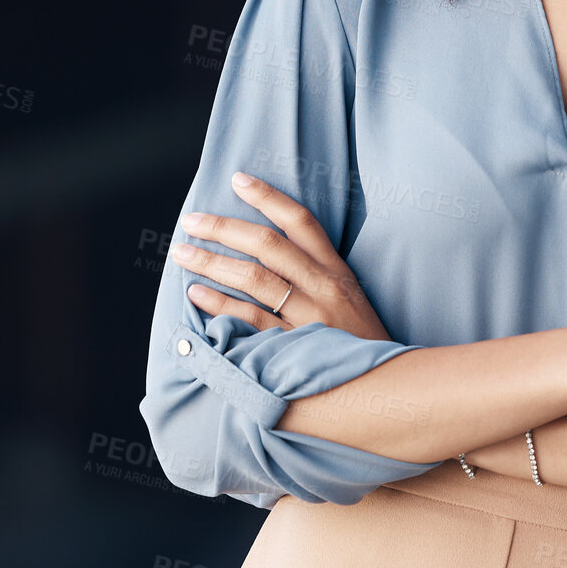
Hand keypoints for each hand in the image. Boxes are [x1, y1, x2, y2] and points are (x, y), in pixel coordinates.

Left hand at [170, 172, 391, 339]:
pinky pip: (250, 320)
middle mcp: (322, 287)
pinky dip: (220, 304)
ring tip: (182, 253)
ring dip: (212, 262)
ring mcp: (308, 317)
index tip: (238, 180)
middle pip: (267, 244)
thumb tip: (265, 249)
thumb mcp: (348, 297)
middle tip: (191, 221)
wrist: (385, 387)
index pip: (300, 221)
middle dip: (223, 228)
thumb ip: (314, 273)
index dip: (268, 197)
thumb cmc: (359, 341)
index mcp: (335, 270)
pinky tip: (196, 293)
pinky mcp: (294, 348)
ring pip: (254, 278)